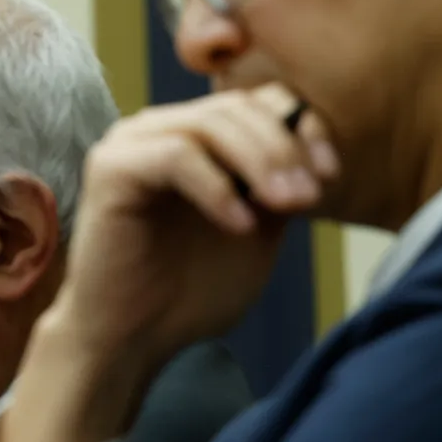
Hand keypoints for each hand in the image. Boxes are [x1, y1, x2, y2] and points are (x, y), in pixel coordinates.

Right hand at [0, 84, 337, 441]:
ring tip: (284, 206)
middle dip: (284, 149)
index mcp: (195, 137)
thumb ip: (278, 189)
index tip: (330, 176)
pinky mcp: (111, 168)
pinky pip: (176, 156)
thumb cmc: (188, 294)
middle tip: (307, 198)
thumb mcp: (255, 232)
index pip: (257, 101)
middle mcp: (160, 129)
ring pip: (209, 124)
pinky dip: (217, 188)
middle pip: (237, 107)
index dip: (301, 128)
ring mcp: (131, 144)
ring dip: (259, 162)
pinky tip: (240, 225)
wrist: (131, 340)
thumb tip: (314, 157)